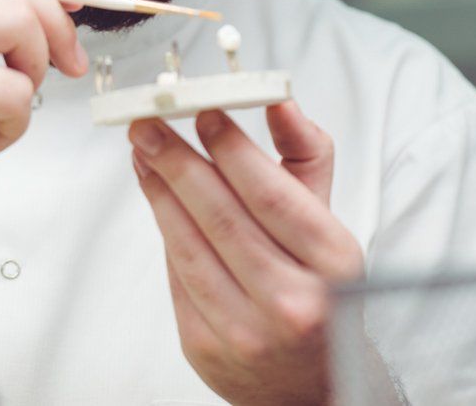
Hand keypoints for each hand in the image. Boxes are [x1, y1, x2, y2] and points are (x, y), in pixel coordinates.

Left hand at [129, 103, 364, 405]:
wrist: (307, 383)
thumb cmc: (319, 292)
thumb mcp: (327, 224)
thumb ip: (305, 156)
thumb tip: (280, 99)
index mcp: (332, 265)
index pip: (273, 195)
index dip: (233, 150)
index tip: (204, 113)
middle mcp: (293, 302)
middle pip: (223, 217)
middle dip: (179, 162)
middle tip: (150, 125)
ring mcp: (245, 330)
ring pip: (190, 245)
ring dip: (159, 191)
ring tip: (143, 153)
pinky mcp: (203, 346)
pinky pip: (176, 274)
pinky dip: (163, 229)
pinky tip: (156, 196)